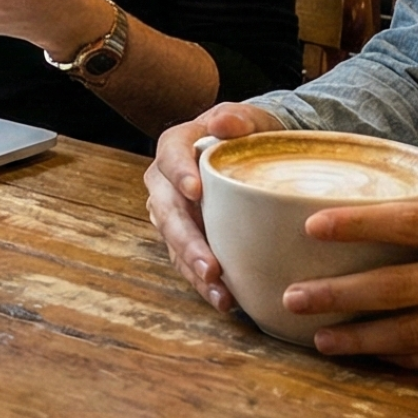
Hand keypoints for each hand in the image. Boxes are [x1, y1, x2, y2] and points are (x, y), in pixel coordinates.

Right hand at [145, 101, 284, 310]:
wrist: (252, 155)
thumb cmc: (248, 135)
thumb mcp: (249, 119)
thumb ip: (238, 118)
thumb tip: (225, 122)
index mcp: (176, 145)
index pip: (170, 156)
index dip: (179, 173)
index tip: (196, 190)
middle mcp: (166, 182)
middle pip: (168, 212)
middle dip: (188, 242)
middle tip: (211, 265)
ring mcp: (173, 213)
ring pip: (174, 244)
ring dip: (195, 270)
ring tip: (220, 293)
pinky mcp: (185, 238)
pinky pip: (187, 262)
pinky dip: (203, 283)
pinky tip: (224, 300)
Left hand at [280, 188, 417, 373]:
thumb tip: (402, 186)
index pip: (409, 223)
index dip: (358, 225)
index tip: (312, 226)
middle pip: (398, 287)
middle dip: (339, 295)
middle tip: (292, 298)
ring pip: (412, 334)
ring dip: (361, 338)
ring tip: (318, 338)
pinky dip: (401, 361)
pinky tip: (370, 358)